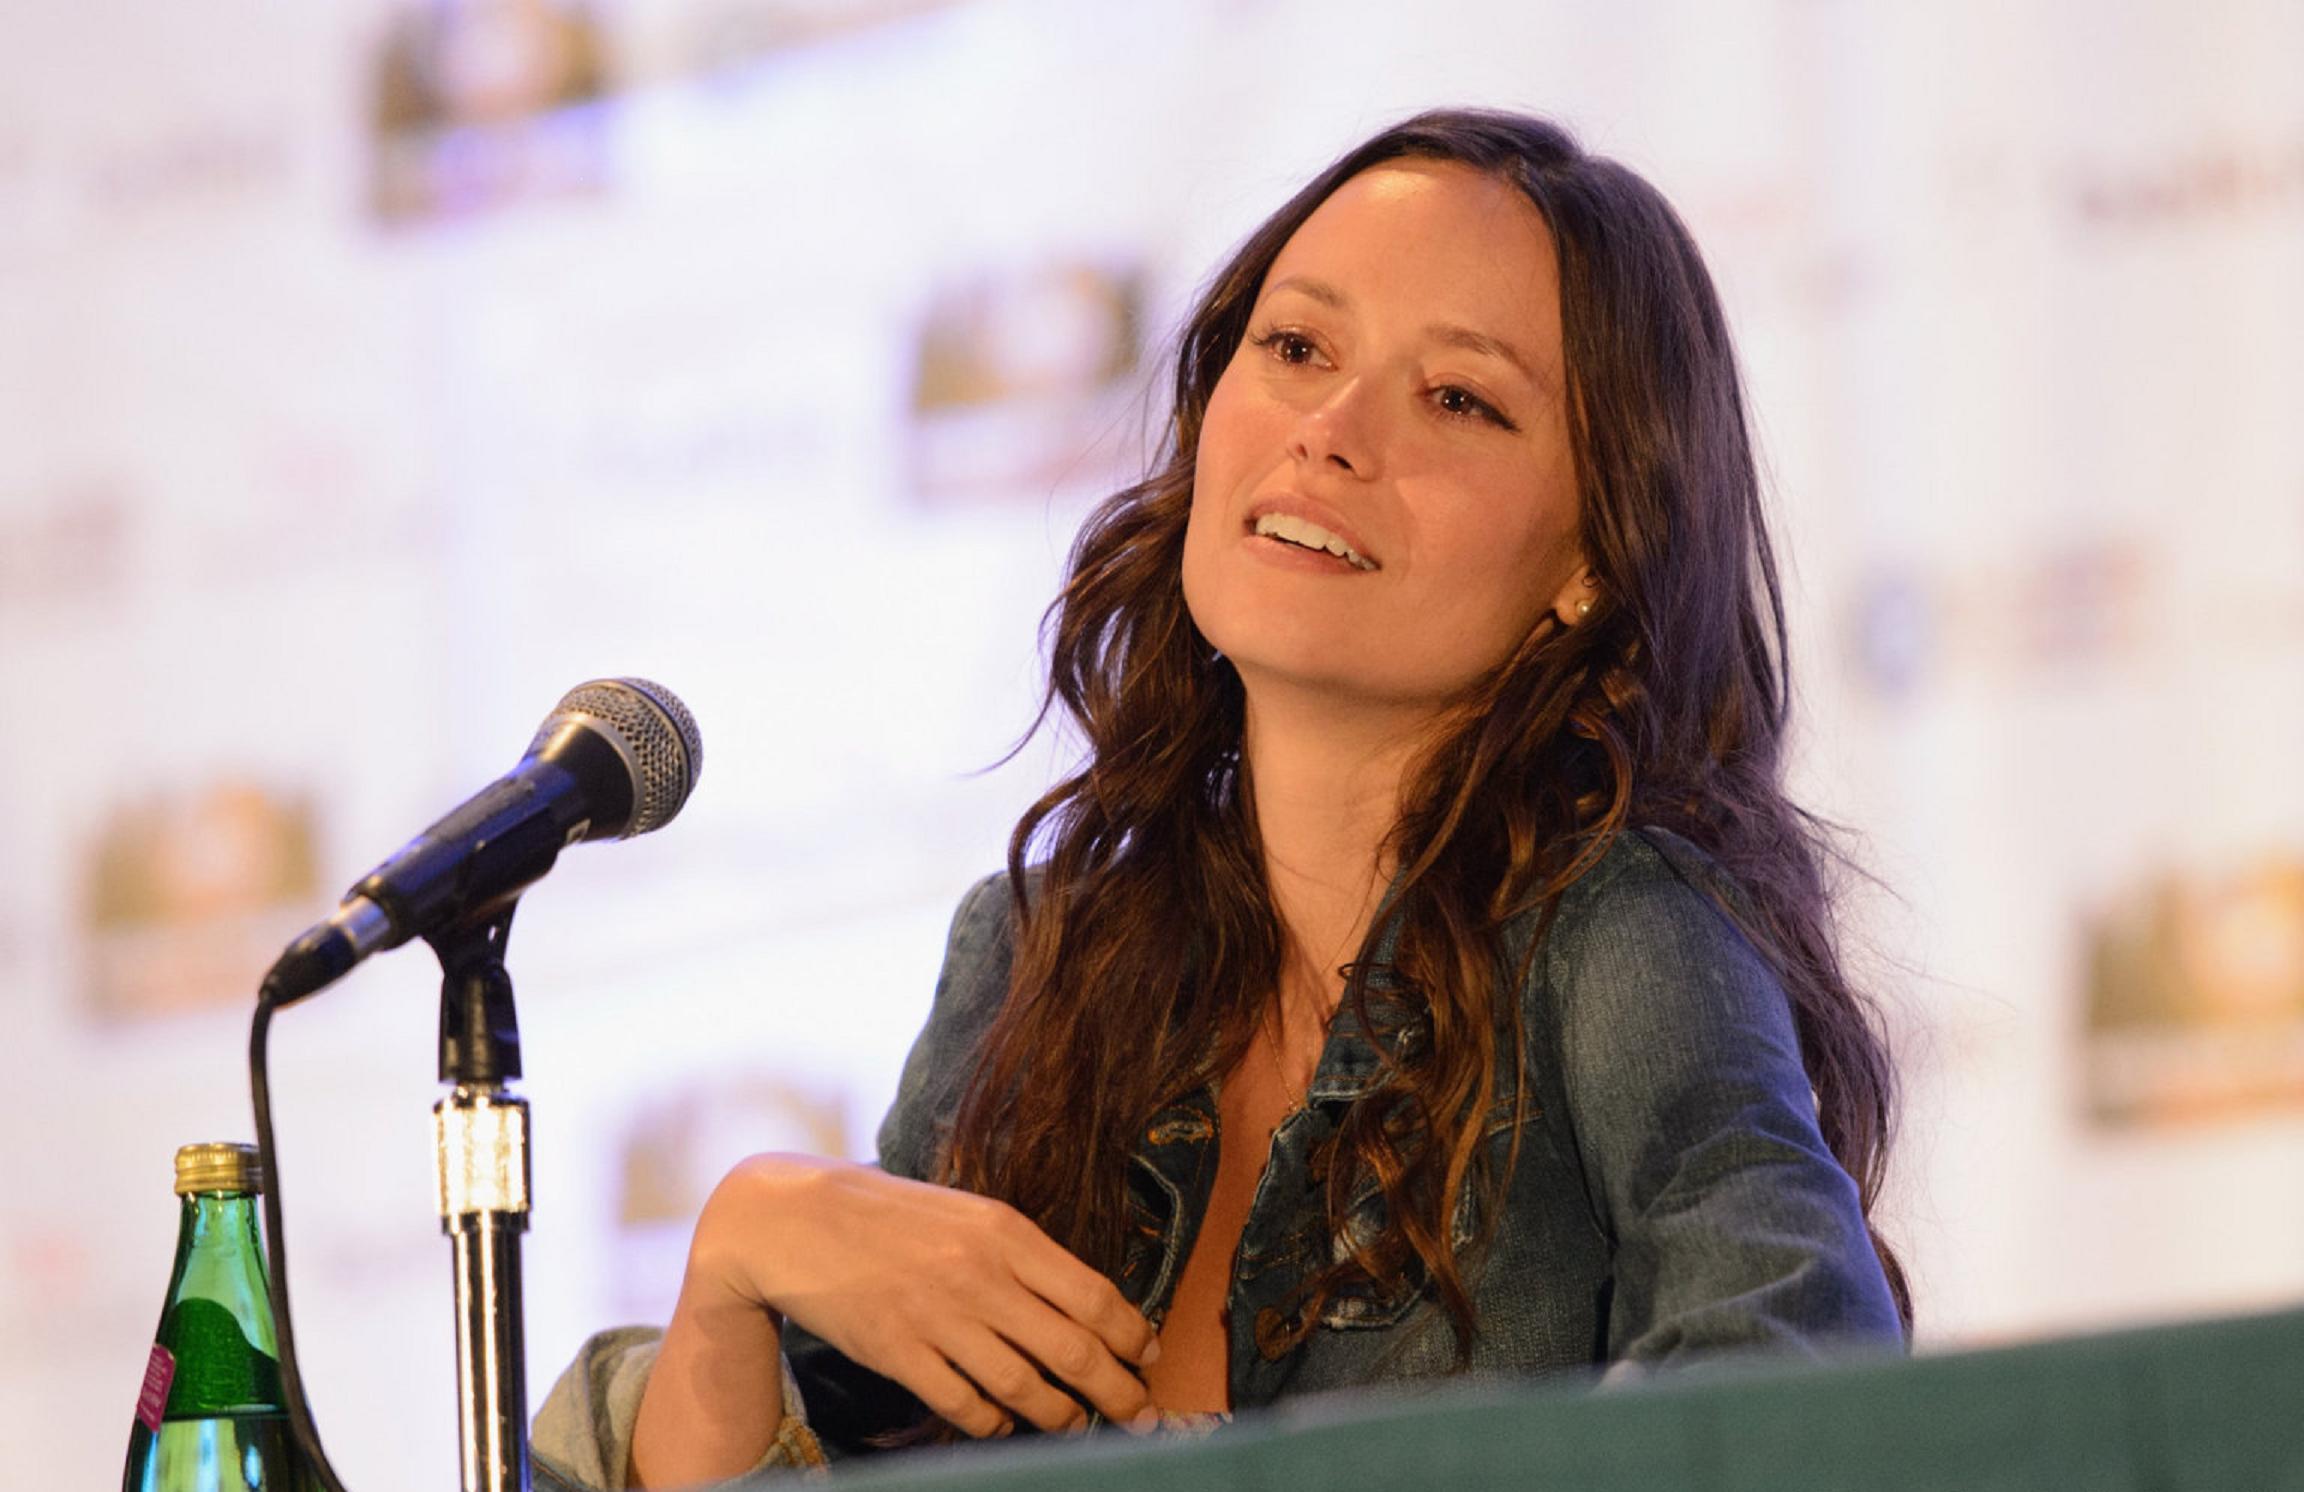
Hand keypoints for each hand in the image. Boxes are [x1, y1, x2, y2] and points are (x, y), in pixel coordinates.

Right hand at [692, 1153, 1159, 1438]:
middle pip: (1074, 1349)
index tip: (1150, 1357)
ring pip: (1025, 1385)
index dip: (1132, 1336)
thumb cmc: (892, 1214)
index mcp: (1005, 1232)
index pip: (1094, 1295)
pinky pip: (964, 1403)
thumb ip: (1022, 1255)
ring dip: (1061, 1415)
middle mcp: (980, 1276)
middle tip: (1142, 1415)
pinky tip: (1004, 1424)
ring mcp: (938, 1318)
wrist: (796, 1219)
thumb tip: (1087, 1305)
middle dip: (1119, 1392)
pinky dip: (993, 1422)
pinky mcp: (898, 1353)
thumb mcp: (969, 1213)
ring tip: (1078, 1425)